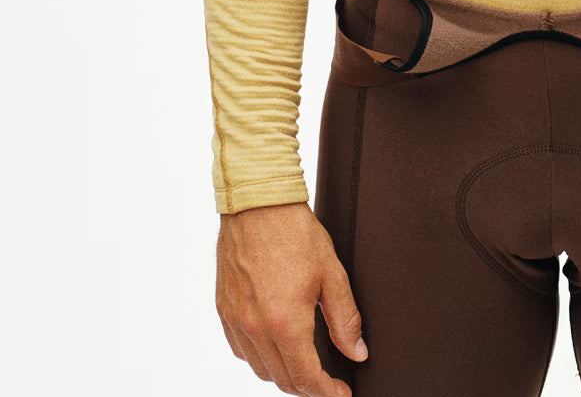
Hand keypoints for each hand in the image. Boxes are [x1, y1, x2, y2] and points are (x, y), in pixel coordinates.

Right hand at [215, 201, 368, 394]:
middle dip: (308, 387)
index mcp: (285, 322)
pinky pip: (241, 350)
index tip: (341, 393)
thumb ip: (345, 318)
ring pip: (260, 370)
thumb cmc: (295, 232)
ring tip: (304, 363)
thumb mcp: (331, 273)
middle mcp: (256, 328)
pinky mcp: (224, 310)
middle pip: (282, 380)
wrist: (257, 203)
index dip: (327, 392)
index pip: (306, 378)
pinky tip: (275, 344)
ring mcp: (236, 320)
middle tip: (327, 381)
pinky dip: (259, 357)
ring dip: (283, 374)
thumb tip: (357, 351)